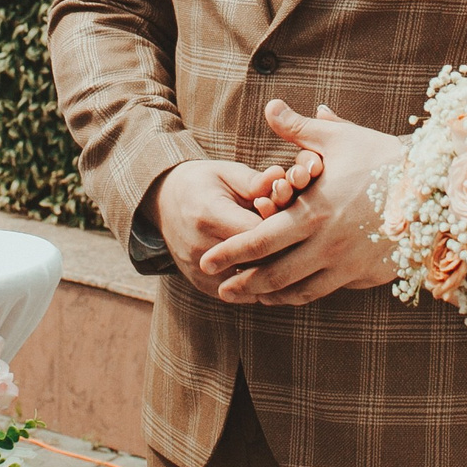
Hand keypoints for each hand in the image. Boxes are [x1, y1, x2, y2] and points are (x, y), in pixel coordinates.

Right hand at [142, 160, 286, 298]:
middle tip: (302, 245)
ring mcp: (198, 271)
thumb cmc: (203, 182)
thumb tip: (282, 178)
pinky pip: (238, 294)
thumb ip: (256, 181)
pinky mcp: (200, 285)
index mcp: (208, 216)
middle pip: (257, 262)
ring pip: (250, 285)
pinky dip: (257, 286)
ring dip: (272, 274)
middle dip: (284, 254)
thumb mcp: (227, 172)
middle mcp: (201, 248)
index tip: (296, 221)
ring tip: (293, 261)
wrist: (164, 202)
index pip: (258, 234)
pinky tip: (273, 273)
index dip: (283, 229)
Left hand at [201, 101, 403, 304]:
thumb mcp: (340, 139)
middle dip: (243, 284)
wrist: (437, 189)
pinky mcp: (368, 276)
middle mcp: (328, 245)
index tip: (207, 261)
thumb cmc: (385, 159)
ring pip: (300, 291)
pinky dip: (305, 294)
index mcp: (314, 212)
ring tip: (252, 296)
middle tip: (221, 289)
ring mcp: (349, 265)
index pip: (261, 239)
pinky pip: (329, 291)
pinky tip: (293, 293)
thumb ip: (299, 128)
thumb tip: (269, 106)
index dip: (231, 252)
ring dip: (272, 296)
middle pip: (274, 274)